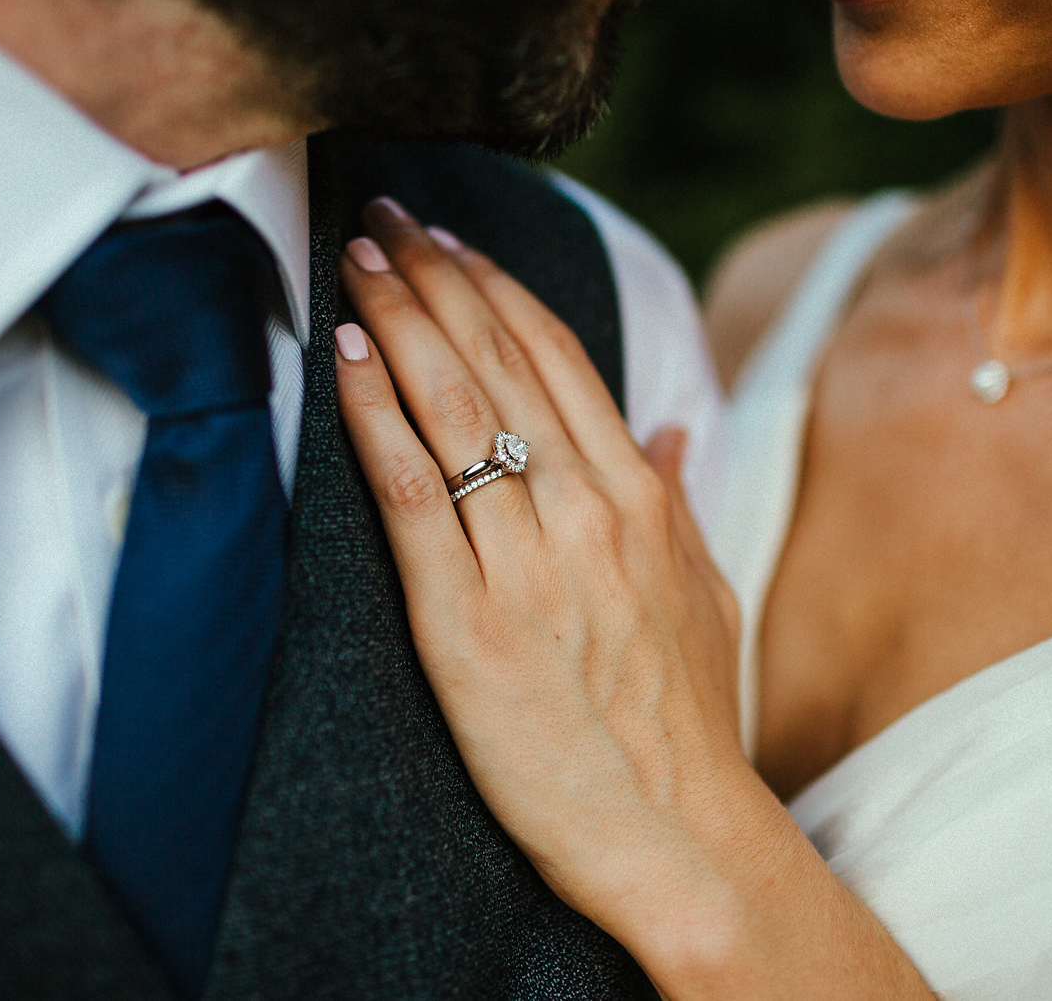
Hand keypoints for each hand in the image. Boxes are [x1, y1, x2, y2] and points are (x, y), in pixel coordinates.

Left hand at [333, 198, 932, 998]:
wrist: (675, 834)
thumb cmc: (685, 721)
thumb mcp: (703, 595)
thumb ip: (678, 502)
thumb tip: (670, 429)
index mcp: (639, 497)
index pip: (558, 358)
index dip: (497, 288)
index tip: (452, 242)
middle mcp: (587, 509)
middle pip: (497, 359)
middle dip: (433, 275)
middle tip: (383, 217)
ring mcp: (526, 560)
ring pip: (452, 406)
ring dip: (397, 319)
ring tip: (355, 260)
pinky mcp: (466, 620)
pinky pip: (414, 494)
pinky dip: (375, 418)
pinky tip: (347, 360)